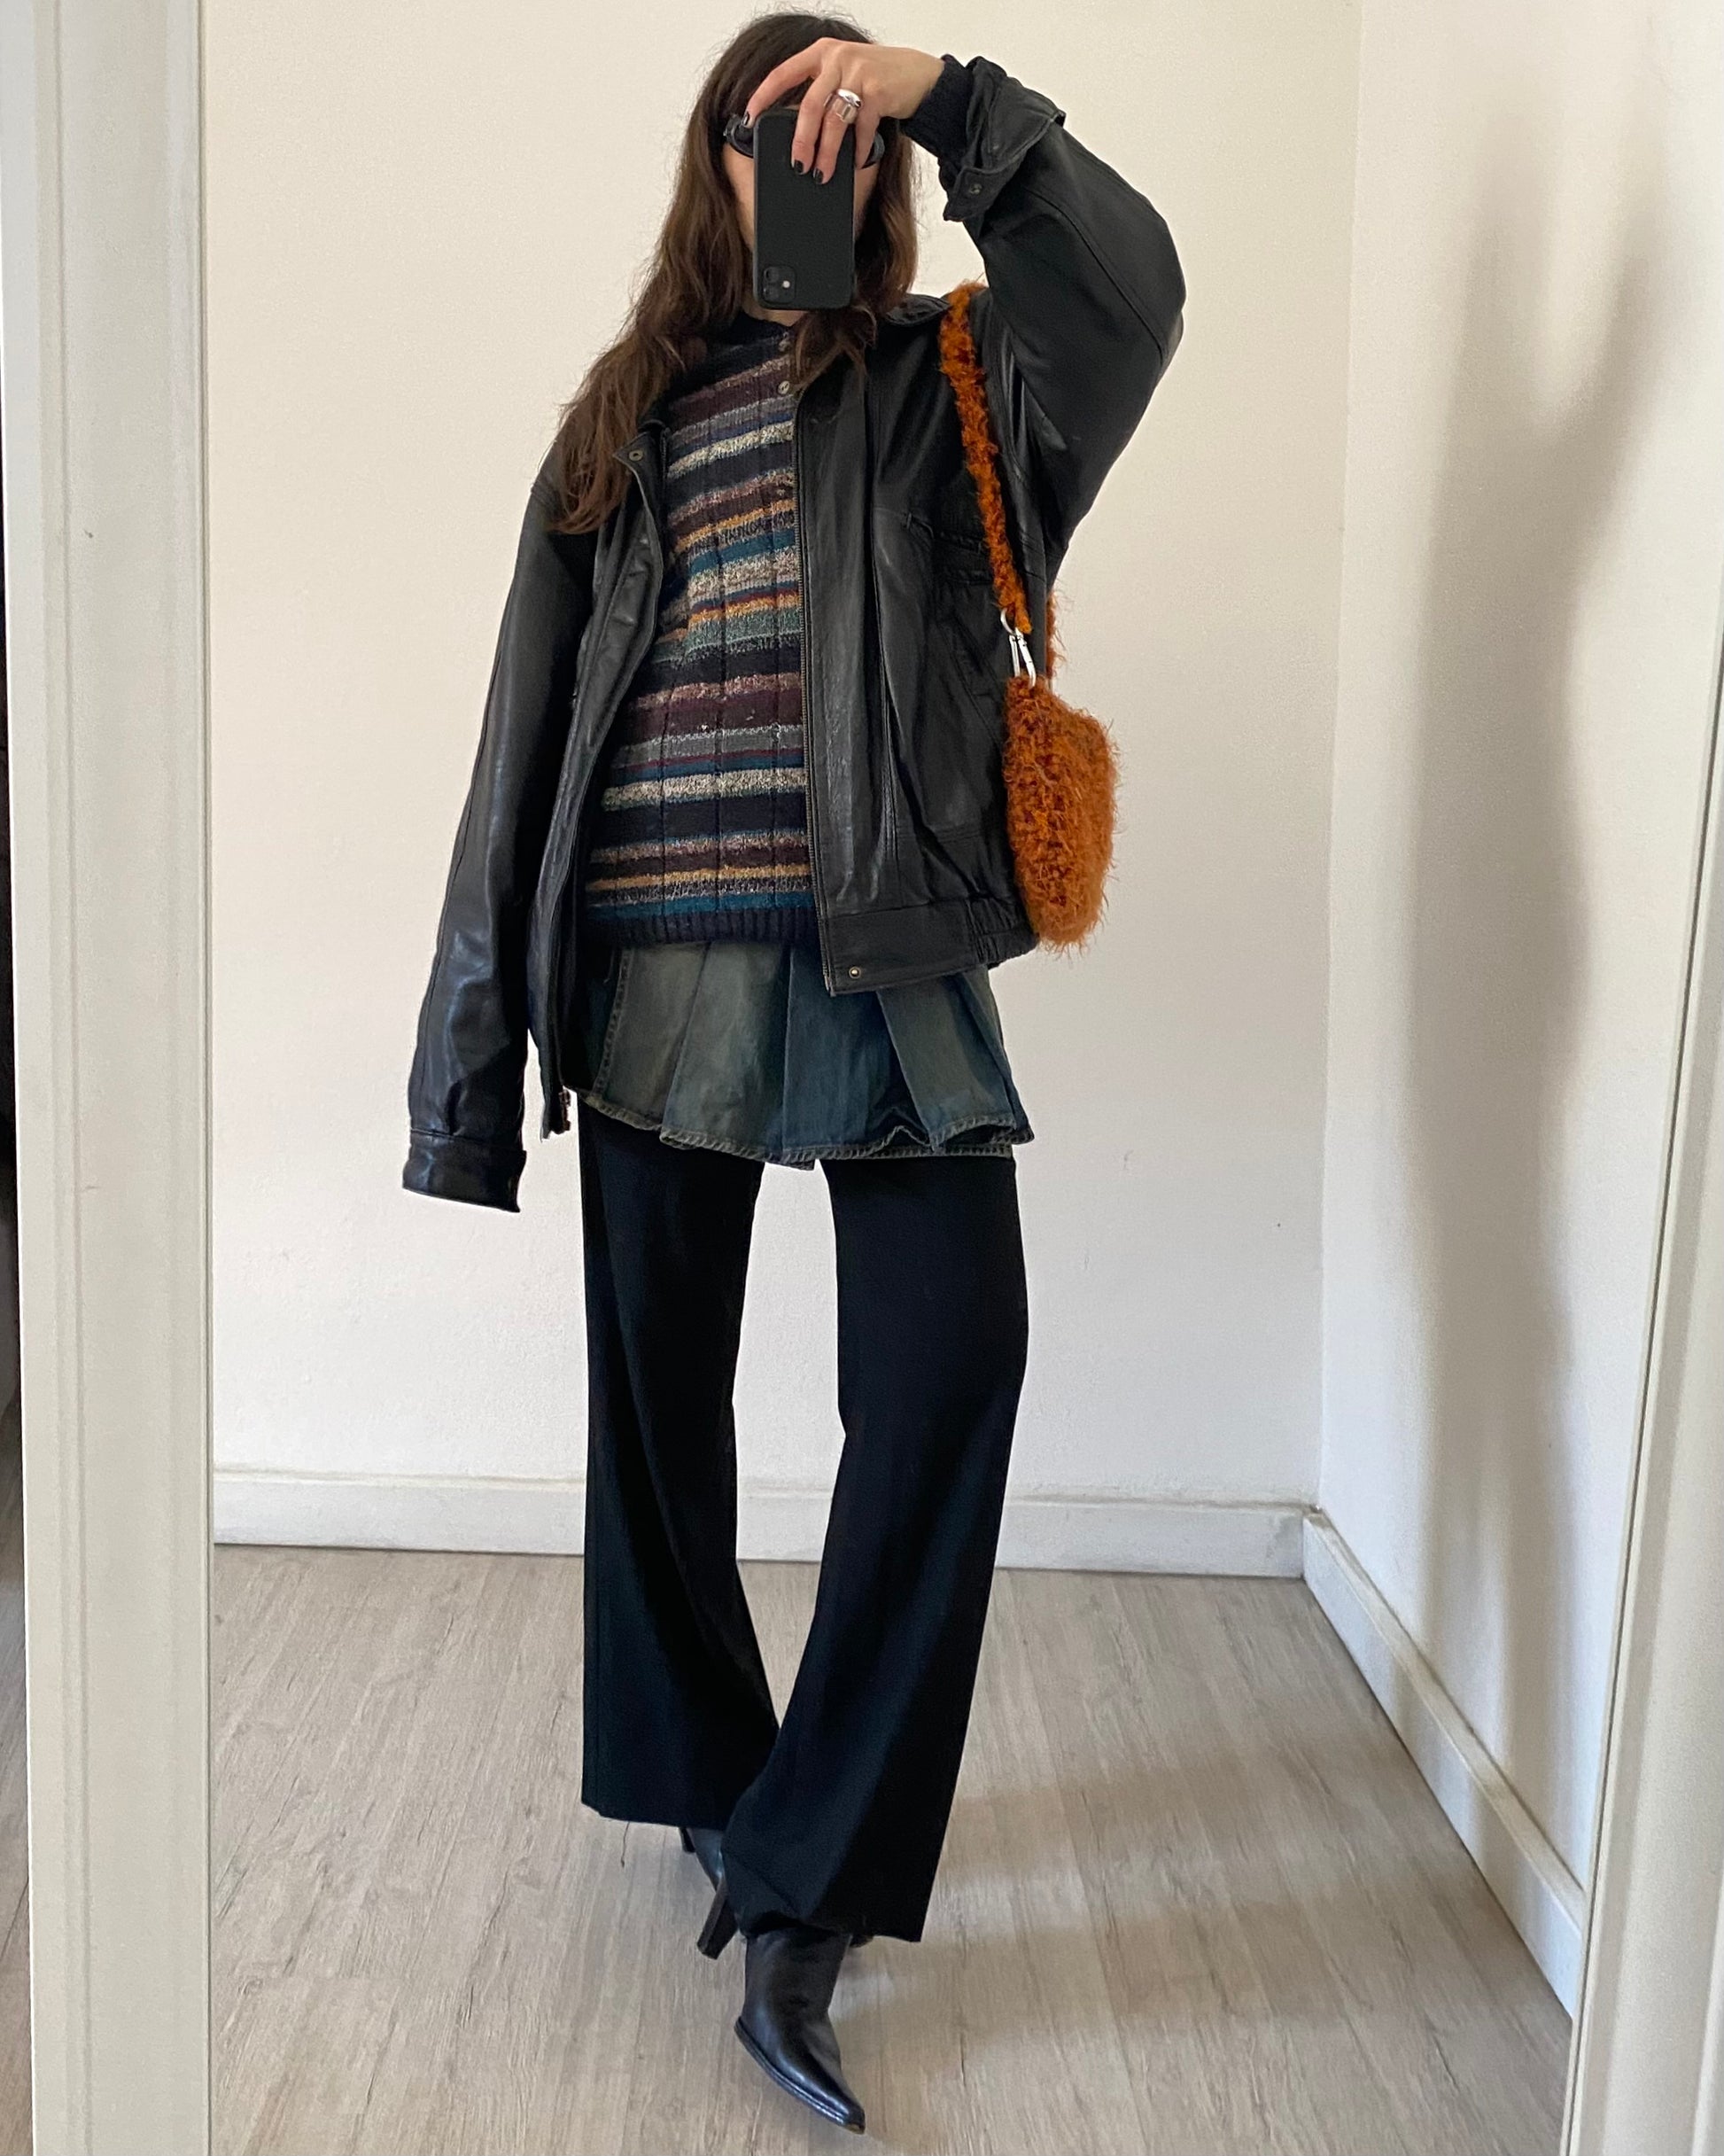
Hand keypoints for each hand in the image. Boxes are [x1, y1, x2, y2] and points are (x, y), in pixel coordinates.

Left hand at [745, 41, 942, 182]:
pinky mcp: (878, 89)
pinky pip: (862, 128)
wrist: (921, 76)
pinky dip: (858, 151)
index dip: (763, 96)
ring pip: (834, 121)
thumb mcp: (845, 75)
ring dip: (826, 153)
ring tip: (822, 174)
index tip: (748, 118)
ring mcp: (858, 72)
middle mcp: (837, 58)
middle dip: (800, 140)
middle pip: (809, 105)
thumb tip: (798, 131)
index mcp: (822, 52)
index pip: (783, 73)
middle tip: (796, 165)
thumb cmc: (880, 80)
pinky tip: (855, 163)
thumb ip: (823, 91)